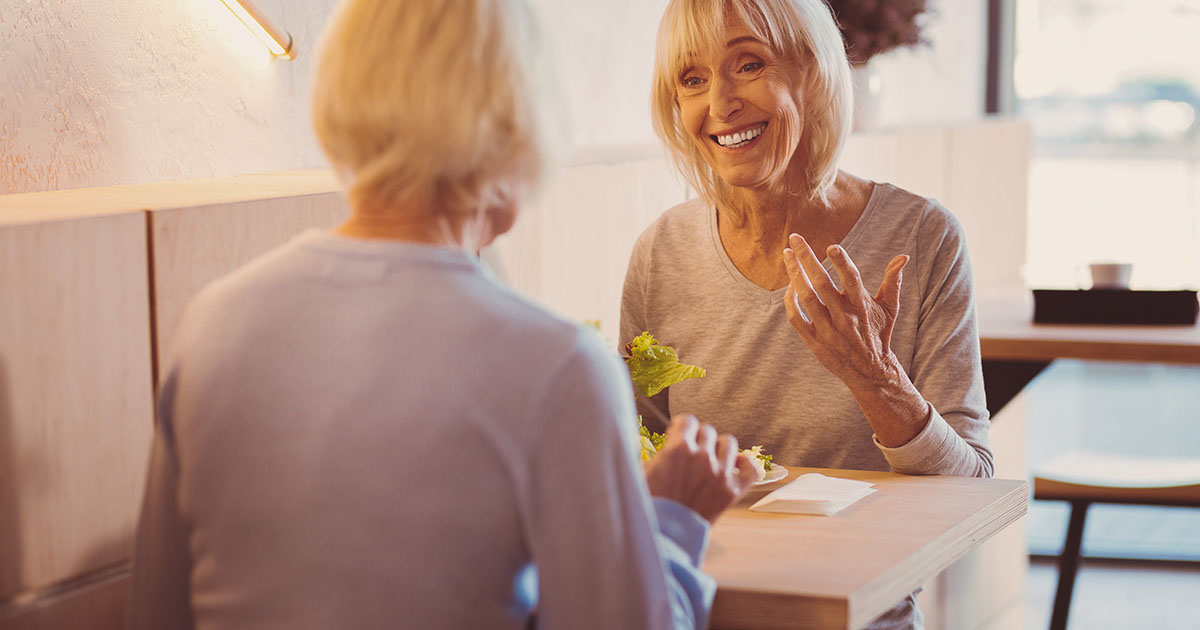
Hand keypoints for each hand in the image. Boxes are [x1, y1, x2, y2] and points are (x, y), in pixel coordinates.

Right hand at [644, 414, 757, 522]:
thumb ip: (655, 453)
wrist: (667, 534)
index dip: (682, 426)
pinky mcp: (733, 491)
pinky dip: (744, 464)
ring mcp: (720, 474)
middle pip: (707, 431)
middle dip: (698, 438)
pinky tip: (734, 466)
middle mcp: (702, 457)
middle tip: (692, 451)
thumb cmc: (651, 504)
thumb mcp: (643, 472)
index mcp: (678, 449)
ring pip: (728, 442)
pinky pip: (750, 468)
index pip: (688, 421)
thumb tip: (659, 444)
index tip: (680, 433)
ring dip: (719, 448)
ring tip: (711, 458)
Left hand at [782, 234, 908, 390]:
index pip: (851, 279)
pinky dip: (790, 301)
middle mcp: (844, 316)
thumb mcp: (889, 308)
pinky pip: (796, 318)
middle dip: (806, 258)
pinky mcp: (814, 341)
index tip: (831, 246)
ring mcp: (827, 329)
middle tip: (795, 238)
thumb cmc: (878, 333)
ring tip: (787, 254)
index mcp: (861, 305)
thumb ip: (892, 281)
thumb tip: (903, 257)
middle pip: (821, 283)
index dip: (842, 262)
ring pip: (806, 297)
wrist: (870, 371)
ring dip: (794, 274)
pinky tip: (789, 285)